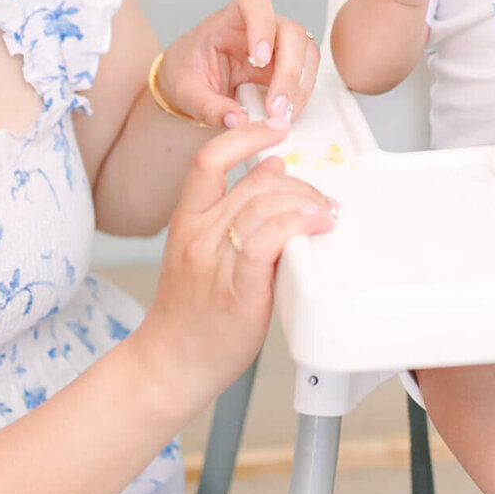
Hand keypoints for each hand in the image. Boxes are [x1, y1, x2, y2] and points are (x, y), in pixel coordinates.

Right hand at [128, 117, 337, 415]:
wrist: (167, 366)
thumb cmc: (190, 315)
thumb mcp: (203, 252)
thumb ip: (235, 212)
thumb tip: (272, 169)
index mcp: (187, 221)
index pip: (209, 159)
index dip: (245, 135)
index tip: (276, 127)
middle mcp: (198, 235)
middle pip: (254, 183)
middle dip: (298, 183)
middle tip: (321, 199)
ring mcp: (215, 262)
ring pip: (264, 206)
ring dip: (306, 202)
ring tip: (326, 214)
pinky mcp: (236, 291)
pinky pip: (266, 241)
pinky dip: (295, 224)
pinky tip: (315, 225)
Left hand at [157, 0, 321, 129]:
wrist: (187, 83)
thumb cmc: (185, 75)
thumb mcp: (185, 93)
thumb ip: (208, 107)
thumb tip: (237, 121)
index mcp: (228, 21)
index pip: (254, 4)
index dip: (262, 26)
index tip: (259, 60)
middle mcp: (259, 28)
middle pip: (291, 31)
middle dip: (289, 69)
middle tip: (275, 106)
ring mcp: (276, 46)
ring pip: (306, 52)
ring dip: (299, 85)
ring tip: (281, 115)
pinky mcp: (285, 66)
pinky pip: (305, 74)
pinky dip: (300, 94)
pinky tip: (285, 113)